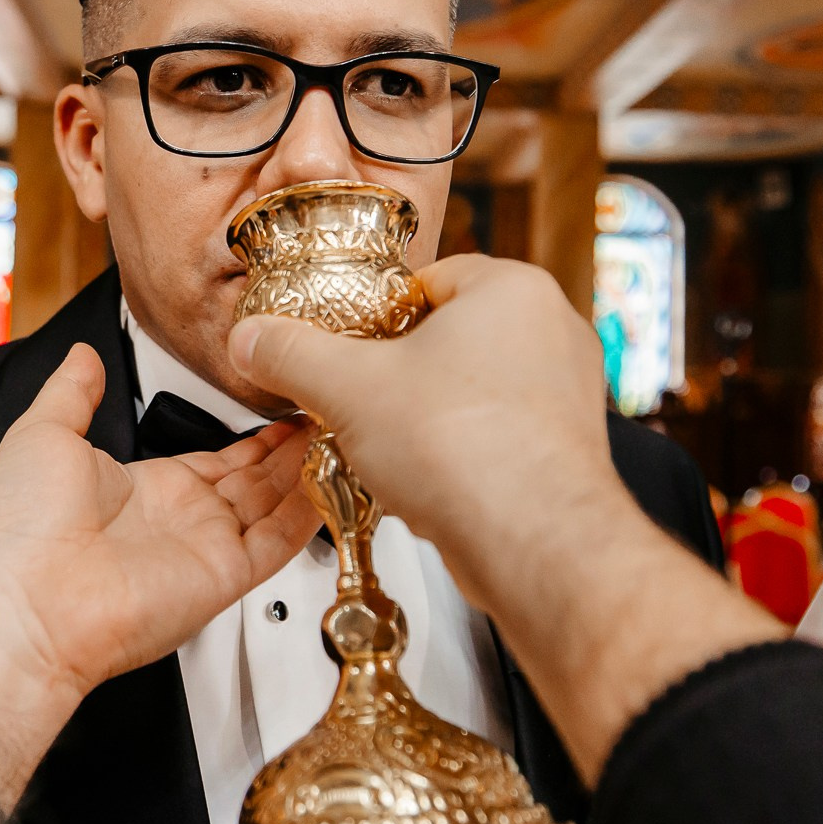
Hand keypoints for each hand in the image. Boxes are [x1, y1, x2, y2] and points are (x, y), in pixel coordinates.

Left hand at [0, 344, 318, 806]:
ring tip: (344, 430)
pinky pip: (280, 541)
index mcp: (145, 488)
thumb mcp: (43, 433)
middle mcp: (182, 519)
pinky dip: (311, 513)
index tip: (281, 405)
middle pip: (256, 478)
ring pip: (276, 503)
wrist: (29, 602)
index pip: (216, 458)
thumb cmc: (22, 533)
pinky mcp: (226, 575)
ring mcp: (206, 547)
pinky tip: (337, 480)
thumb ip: (72, 391)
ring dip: (309, 470)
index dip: (252, 435)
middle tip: (328, 411)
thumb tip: (81, 356)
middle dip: (293, 448)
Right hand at [228, 255, 779, 780]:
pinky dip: (461, 452)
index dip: (376, 317)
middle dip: (402, 372)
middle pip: (450, 337)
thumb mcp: (348, 389)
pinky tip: (432, 480)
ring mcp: (568, 392)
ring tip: (394, 445)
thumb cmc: (468, 453)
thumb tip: (254, 339)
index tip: (347, 345)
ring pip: (474, 389)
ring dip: (429, 415)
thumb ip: (292, 354)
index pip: (427, 279)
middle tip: (363, 399)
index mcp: (512, 288)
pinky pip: (497, 434)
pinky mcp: (568, 448)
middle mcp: (553, 331)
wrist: (534, 544)